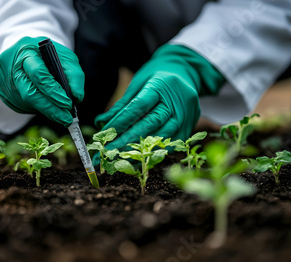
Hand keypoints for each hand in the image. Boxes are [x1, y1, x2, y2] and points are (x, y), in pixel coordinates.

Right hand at [0, 37, 84, 126]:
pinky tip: (47, 107)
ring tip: (61, 116)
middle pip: (30, 92)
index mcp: (27, 50)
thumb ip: (74, 75)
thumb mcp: (65, 58)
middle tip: (66, 118)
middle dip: (50, 108)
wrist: (27, 53)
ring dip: (46, 111)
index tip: (68, 104)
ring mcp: (4, 79)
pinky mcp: (4, 91)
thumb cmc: (48, 56)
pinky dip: (38, 108)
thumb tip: (77, 97)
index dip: (54, 91)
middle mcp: (11, 65)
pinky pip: (22, 105)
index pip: (39, 74)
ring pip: (26, 102)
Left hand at [94, 44, 223, 149]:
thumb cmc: (157, 77)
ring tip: (120, 159)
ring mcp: (186, 116)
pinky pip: (170, 145)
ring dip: (139, 151)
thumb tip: (101, 123)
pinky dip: (152, 153)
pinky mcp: (189, 128)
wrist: (185, 72)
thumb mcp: (138, 83)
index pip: (138, 107)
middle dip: (127, 141)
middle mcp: (177, 102)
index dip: (121, 122)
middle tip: (109, 152)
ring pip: (161, 138)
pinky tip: (137, 159)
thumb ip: (122, 105)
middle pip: (150, 124)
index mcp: (161, 86)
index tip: (105, 134)